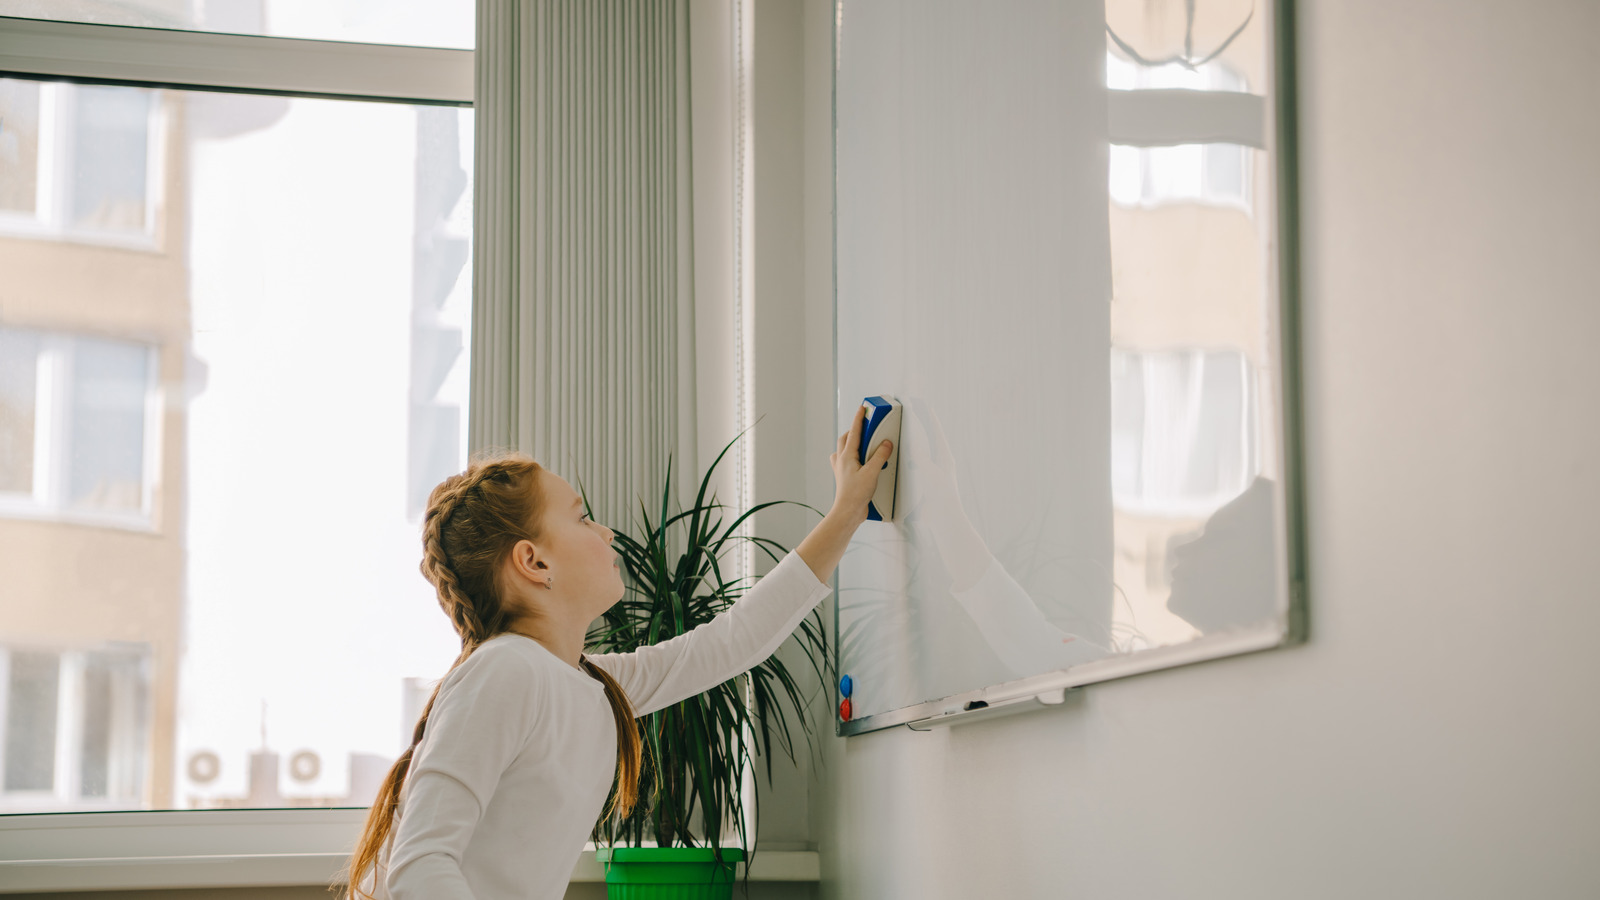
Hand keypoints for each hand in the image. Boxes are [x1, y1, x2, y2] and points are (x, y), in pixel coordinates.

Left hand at [828, 402, 892, 523]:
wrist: (848, 512)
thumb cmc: (855, 494)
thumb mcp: (872, 472)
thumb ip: (880, 456)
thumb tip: (886, 444)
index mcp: (847, 456)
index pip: (854, 432)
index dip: (859, 419)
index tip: (862, 408)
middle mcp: (841, 461)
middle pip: (845, 439)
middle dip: (854, 431)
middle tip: (865, 427)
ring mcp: (841, 469)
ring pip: (843, 450)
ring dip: (852, 444)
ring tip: (864, 444)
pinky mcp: (845, 477)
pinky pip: (846, 462)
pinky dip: (852, 458)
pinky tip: (861, 462)